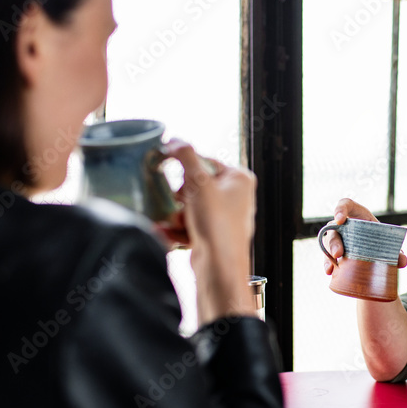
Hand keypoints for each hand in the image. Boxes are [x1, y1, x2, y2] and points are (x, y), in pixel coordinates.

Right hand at [164, 139, 257, 323]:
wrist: (218, 267)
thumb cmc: (217, 224)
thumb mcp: (198, 182)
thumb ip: (185, 156)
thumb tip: (173, 140)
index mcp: (240, 178)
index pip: (205, 160)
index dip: (184, 167)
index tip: (166, 167)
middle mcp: (236, 196)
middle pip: (194, 184)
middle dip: (179, 197)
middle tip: (179, 203)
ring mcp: (225, 216)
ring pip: (189, 205)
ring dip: (176, 214)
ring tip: (177, 223)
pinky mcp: (213, 233)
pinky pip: (189, 224)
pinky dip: (177, 229)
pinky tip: (169, 234)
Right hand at [320, 198, 406, 275]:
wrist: (375, 248)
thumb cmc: (379, 238)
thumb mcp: (386, 241)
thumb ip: (396, 250)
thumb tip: (403, 261)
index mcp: (356, 214)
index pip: (345, 204)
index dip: (340, 209)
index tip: (340, 219)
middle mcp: (343, 224)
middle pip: (333, 228)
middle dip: (334, 241)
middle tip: (339, 253)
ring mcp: (337, 237)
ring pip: (327, 243)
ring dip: (328, 255)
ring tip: (332, 267)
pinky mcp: (334, 250)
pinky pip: (327, 255)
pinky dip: (328, 264)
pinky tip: (330, 272)